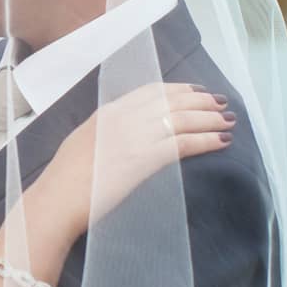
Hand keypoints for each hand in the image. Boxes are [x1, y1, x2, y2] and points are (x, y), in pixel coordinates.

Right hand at [47, 82, 233, 242]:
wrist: (58, 197)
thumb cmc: (66, 178)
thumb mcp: (85, 140)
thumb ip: (106, 131)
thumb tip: (123, 135)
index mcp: (108, 111)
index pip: (151, 91)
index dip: (178, 89)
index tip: (195, 91)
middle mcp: (125, 117)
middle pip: (172, 101)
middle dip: (201, 102)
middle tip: (220, 104)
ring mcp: (136, 136)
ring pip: (183, 119)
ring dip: (210, 119)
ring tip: (228, 121)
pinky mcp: (145, 158)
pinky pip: (184, 144)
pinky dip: (207, 140)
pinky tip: (221, 142)